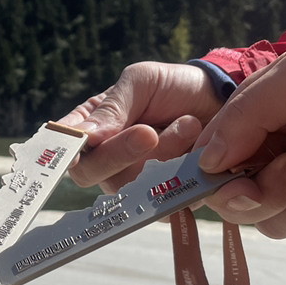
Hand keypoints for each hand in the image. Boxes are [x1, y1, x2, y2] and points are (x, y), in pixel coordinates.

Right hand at [57, 62, 222, 192]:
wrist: (220, 100)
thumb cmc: (173, 86)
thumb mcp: (141, 82)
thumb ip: (112, 109)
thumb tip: (85, 138)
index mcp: (90, 129)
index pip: (65, 147)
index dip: (65, 152)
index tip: (86, 144)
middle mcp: (105, 160)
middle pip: (90, 174)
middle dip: (120, 154)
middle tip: (149, 132)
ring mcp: (132, 183)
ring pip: (128, 187)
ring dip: (161, 157)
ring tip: (188, 125)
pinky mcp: (163, 199)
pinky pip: (163, 202)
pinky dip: (182, 176)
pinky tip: (196, 150)